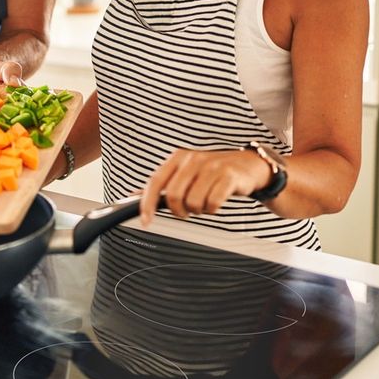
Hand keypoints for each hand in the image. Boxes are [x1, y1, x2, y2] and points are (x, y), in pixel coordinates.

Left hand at [139, 148, 272, 224]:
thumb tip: (132, 197)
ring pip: (193, 202)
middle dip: (179, 211)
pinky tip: (216, 202)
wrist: (247, 166)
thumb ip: (161, 185)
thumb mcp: (184, 173)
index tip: (146, 221)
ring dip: (198, 210)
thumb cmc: (211, 172)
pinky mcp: (228, 176)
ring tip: (204, 202)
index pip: (155, 182)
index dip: (147, 203)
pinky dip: (213, 209)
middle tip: (187, 211)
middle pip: (174, 196)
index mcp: (178, 158)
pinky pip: (213, 203)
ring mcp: (211, 166)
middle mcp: (192, 159)